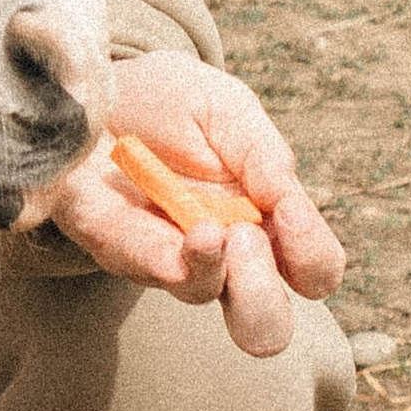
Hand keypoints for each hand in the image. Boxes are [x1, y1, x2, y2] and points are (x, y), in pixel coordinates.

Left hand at [18, 49, 345, 355]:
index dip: (313, 259)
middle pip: (264, 324)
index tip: (290, 215)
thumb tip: (289, 203)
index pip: (312, 273)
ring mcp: (166, 256)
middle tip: (246, 238)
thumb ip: (263, 153)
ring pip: (199, 294)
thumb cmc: (171, 102)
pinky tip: (175, 243)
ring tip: (206, 228)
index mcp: (265, 224)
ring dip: (210, 267)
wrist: (97, 85)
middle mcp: (222, 255)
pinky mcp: (111, 241)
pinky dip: (156, 258)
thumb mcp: (226, 109)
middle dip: (263, 297)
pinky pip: (135, 264)